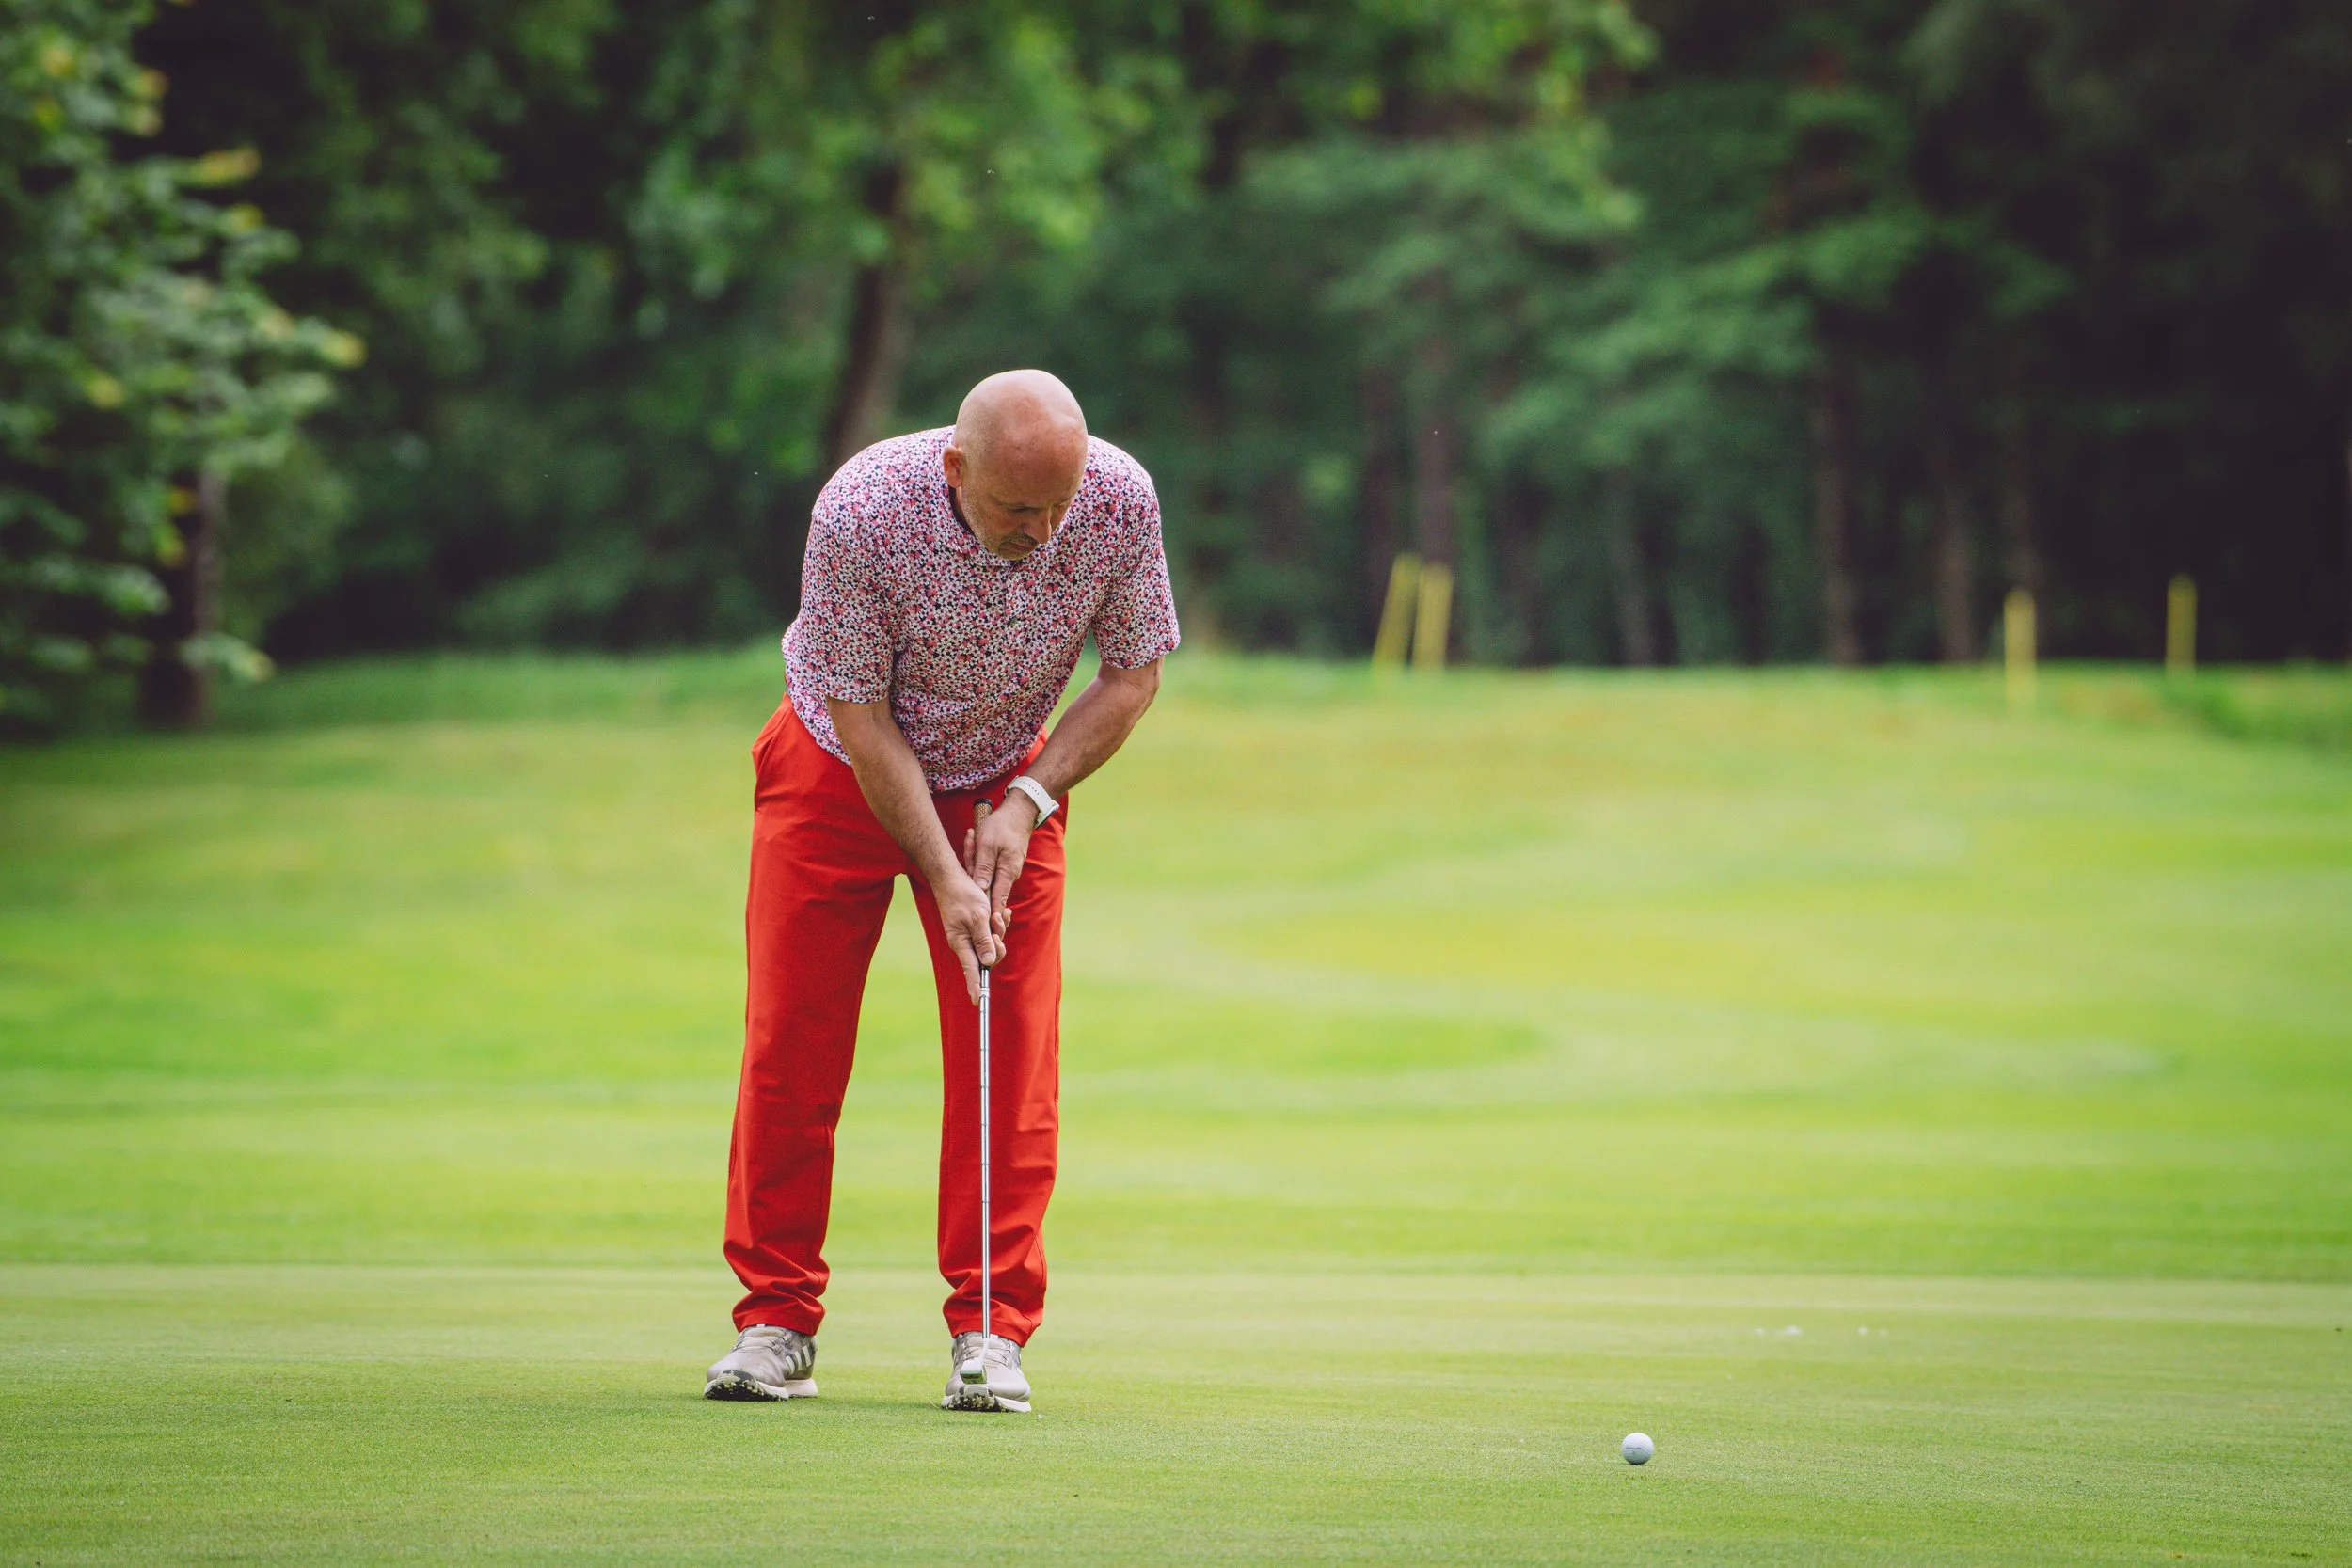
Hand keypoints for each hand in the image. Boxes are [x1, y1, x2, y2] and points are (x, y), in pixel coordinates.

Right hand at [933, 871, 998, 1003]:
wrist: (951, 878)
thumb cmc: (963, 895)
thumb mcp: (977, 917)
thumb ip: (983, 940)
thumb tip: (988, 963)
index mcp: (961, 943)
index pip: (971, 970)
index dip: (975, 986)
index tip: (978, 1001)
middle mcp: (964, 943)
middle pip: (988, 958)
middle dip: (998, 945)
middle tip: (996, 925)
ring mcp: (969, 936)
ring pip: (992, 944)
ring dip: (999, 930)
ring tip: (998, 914)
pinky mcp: (974, 928)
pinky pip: (990, 933)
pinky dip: (998, 924)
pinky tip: (1002, 913)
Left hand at [961, 795, 1035, 942]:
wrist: (1020, 810)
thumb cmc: (1003, 825)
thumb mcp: (988, 846)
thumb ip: (983, 868)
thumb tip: (979, 891)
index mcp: (1006, 873)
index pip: (997, 902)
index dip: (989, 917)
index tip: (982, 930)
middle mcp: (1009, 875)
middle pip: (989, 891)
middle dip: (976, 890)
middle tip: (964, 886)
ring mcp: (1007, 869)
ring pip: (987, 877)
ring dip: (974, 864)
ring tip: (970, 839)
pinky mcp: (1004, 862)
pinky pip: (989, 867)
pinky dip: (978, 858)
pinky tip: (972, 839)